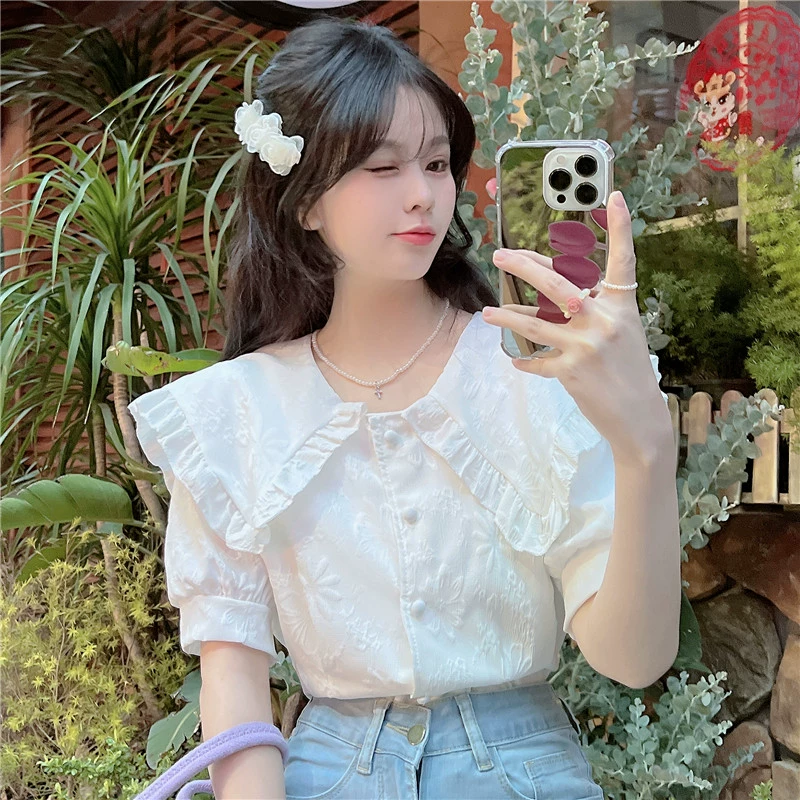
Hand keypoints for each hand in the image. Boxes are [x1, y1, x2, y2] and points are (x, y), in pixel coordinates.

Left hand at [481, 189, 669, 460]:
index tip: (615, 195)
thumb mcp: (622, 331)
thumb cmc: (628, 369)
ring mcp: (587, 345)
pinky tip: (515, 359)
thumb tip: (553, 293)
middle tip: (500, 254)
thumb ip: (594, 309)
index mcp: (621, 305)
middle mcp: (604, 320)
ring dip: (509, 317)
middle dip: (525, 266)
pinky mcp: (572, 371)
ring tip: (490, 313)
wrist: (638, 415)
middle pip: (558, 284)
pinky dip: (525, 362)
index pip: (623, 260)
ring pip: (536, 324)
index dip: (620, 228)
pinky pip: (538, 362)